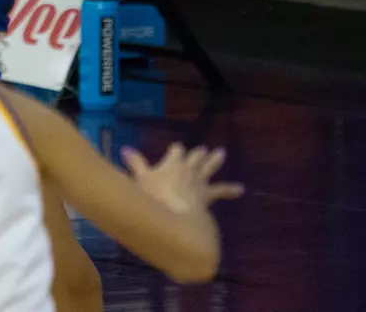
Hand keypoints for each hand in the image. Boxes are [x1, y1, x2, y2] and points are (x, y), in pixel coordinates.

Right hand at [122, 143, 244, 214]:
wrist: (176, 217)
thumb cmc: (155, 198)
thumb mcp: (141, 179)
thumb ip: (135, 163)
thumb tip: (124, 148)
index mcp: (172, 163)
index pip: (176, 150)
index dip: (176, 150)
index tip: (176, 148)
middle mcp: (188, 169)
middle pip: (194, 157)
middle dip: (198, 153)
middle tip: (203, 149)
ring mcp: (200, 182)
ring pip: (209, 167)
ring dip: (215, 160)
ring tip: (222, 152)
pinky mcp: (208, 195)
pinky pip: (222, 190)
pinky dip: (231, 189)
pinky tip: (241, 189)